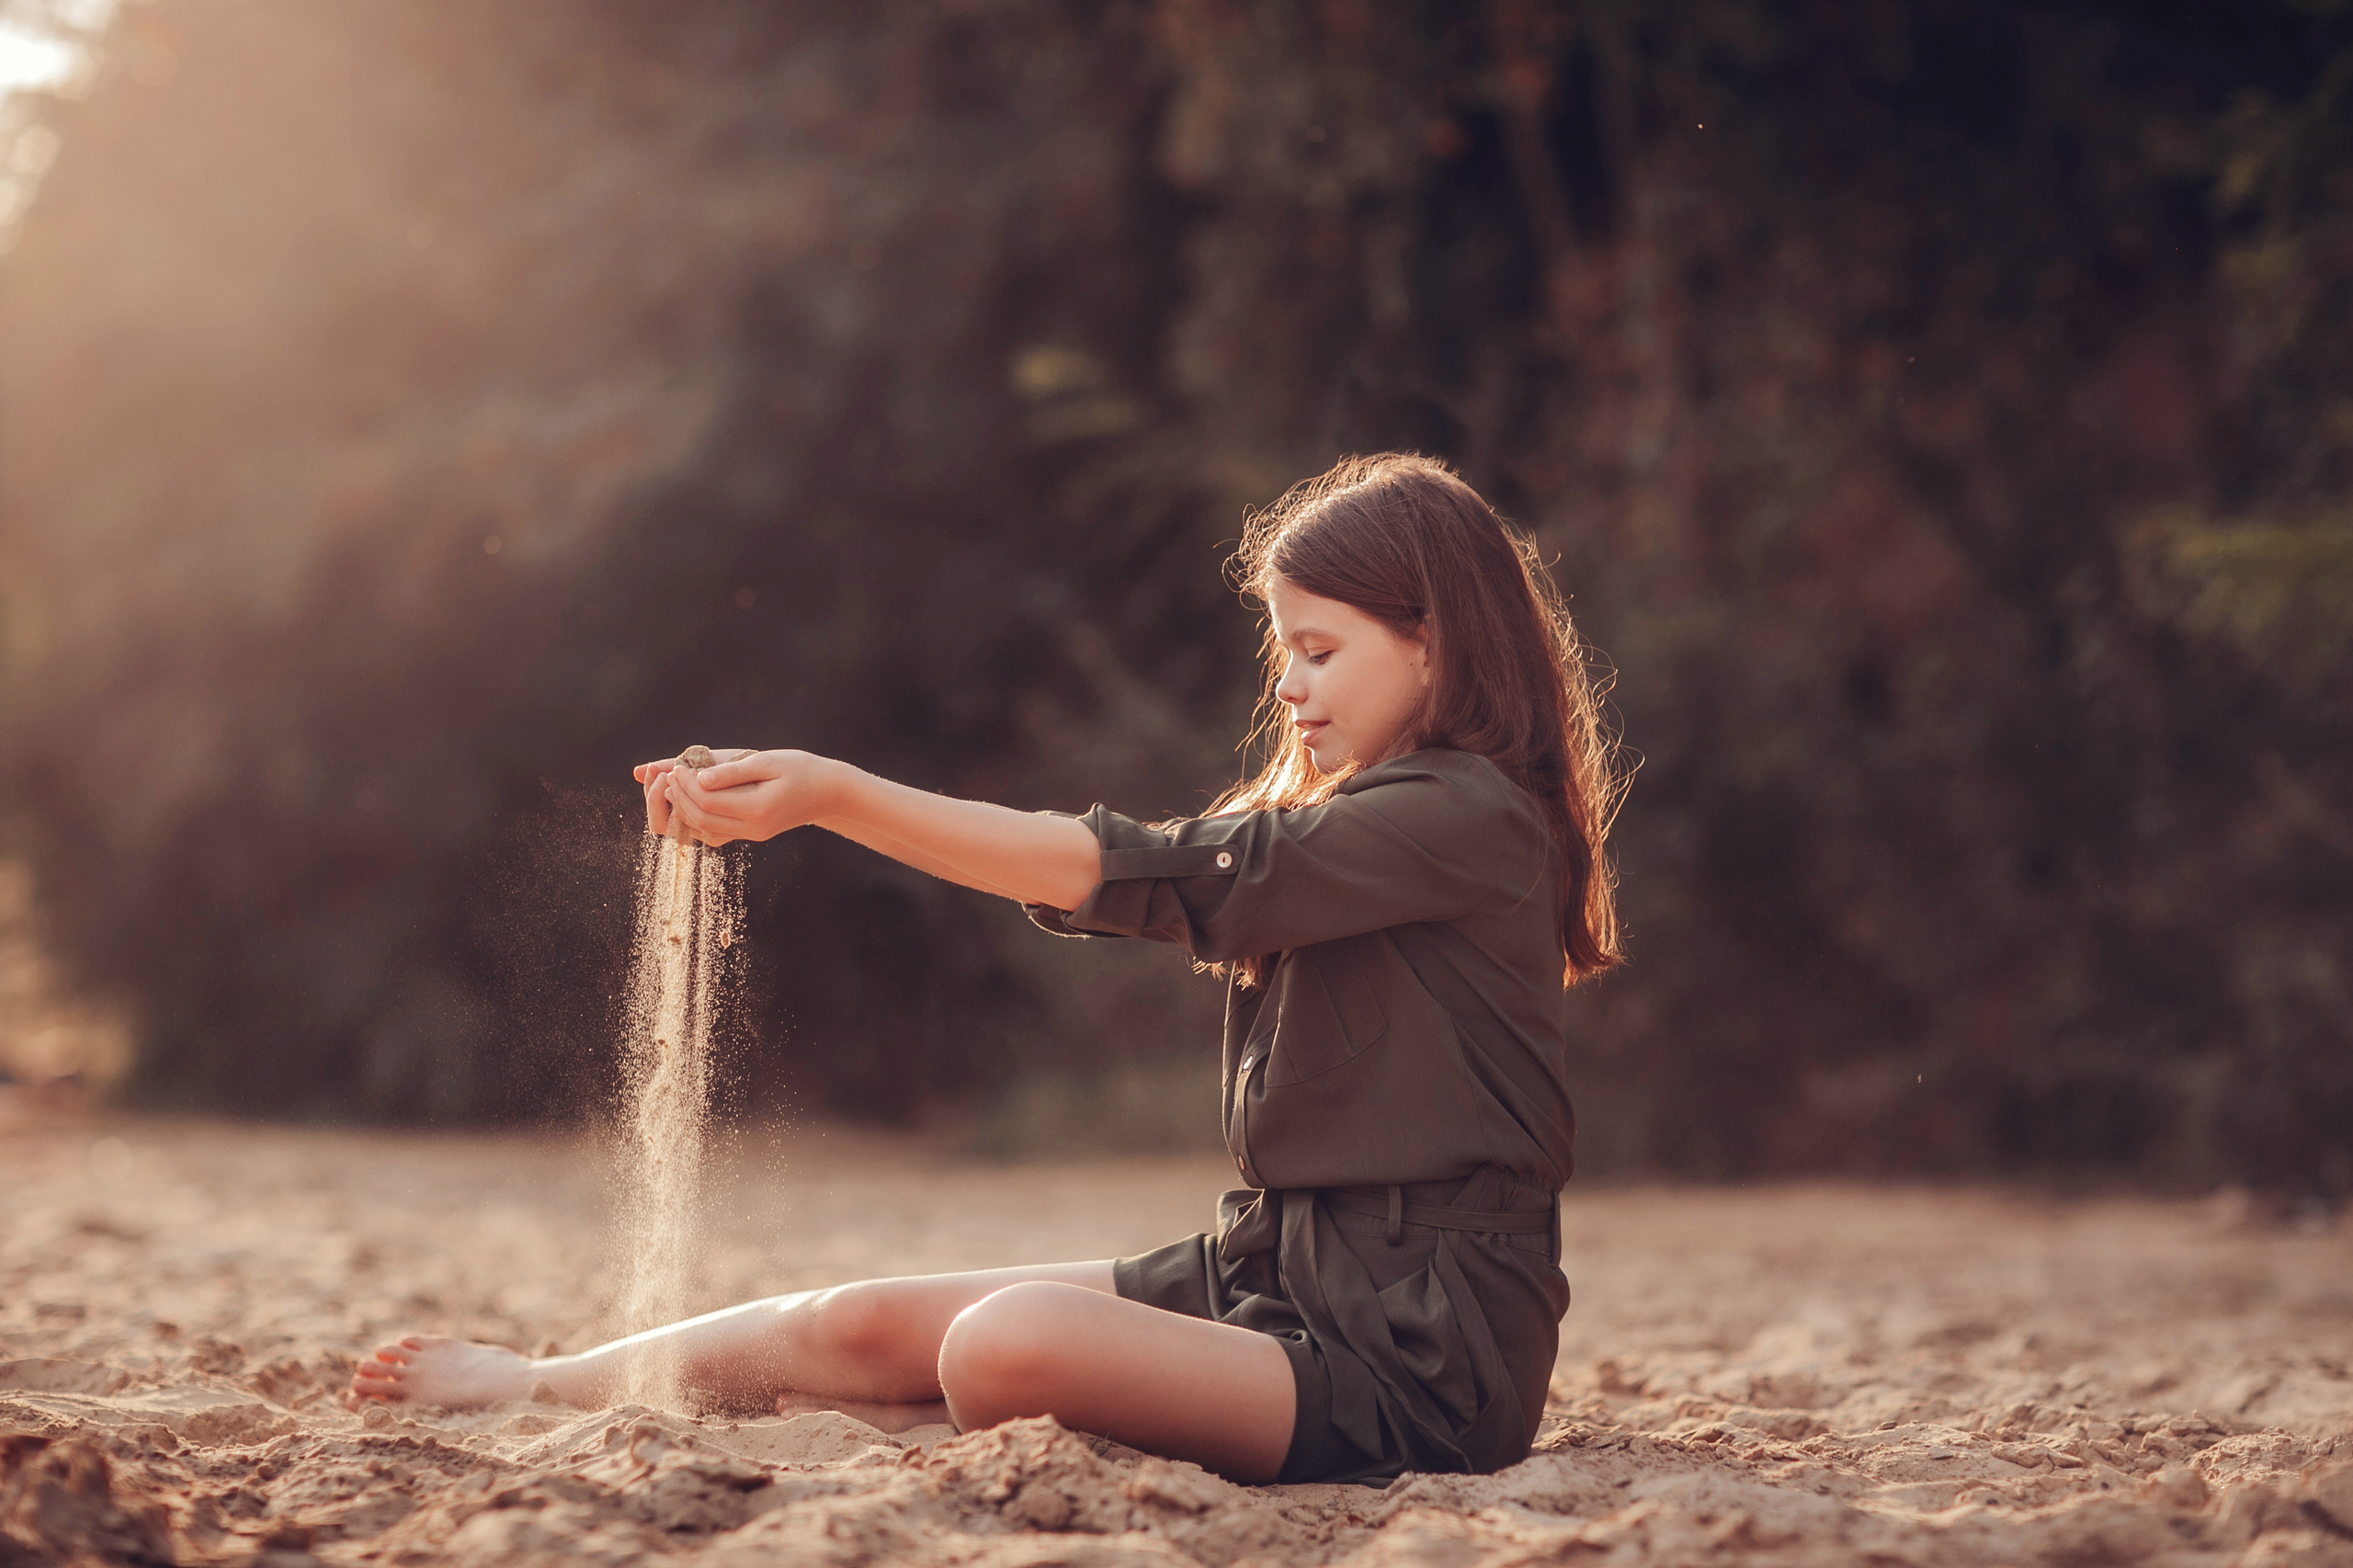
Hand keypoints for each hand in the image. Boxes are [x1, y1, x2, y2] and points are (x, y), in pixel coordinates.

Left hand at [633, 748, 843, 846]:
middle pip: (702, 818)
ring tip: (676, 786)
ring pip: (706, 829)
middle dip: (681, 797)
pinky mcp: (752, 834)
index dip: (687, 785)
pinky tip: (692, 800)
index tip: (678, 766)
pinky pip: (716, 831)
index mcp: (758, 809)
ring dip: (686, 808)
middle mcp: (754, 828)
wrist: (829, 792)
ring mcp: (753, 835)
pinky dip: (699, 817)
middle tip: (670, 775)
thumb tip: (699, 777)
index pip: (708, 801)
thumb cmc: (802, 769)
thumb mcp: (768, 762)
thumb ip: (733, 772)